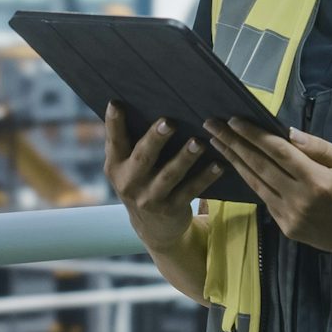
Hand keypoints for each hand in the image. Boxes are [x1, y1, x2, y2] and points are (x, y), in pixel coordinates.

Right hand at [103, 101, 223, 246]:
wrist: (152, 228)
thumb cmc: (141, 181)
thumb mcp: (127, 167)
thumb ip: (128, 143)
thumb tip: (137, 104)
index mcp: (116, 166)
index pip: (114, 142)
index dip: (114, 123)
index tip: (116, 103)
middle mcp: (130, 183)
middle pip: (143, 157)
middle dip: (155, 139)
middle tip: (168, 122)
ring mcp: (150, 198)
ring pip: (169, 175)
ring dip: (185, 158)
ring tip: (198, 142)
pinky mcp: (172, 208)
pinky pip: (191, 190)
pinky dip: (205, 177)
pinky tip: (218, 165)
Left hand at [203, 118, 331, 260]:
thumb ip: (319, 147)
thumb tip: (288, 133)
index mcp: (317, 181)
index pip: (277, 152)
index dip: (253, 135)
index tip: (233, 120)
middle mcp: (300, 200)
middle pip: (259, 166)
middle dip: (233, 144)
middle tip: (211, 126)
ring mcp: (292, 217)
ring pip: (256, 184)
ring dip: (234, 162)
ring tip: (216, 144)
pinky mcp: (289, 229)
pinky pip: (266, 200)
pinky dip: (251, 182)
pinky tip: (239, 167)